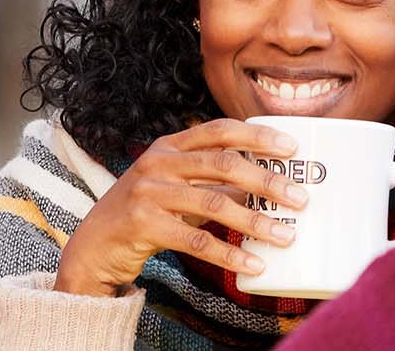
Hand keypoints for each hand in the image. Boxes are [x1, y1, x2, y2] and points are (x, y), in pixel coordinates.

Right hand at [53, 119, 307, 297]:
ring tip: (286, 236)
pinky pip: (196, 240)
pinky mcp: (142, 224)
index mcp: (169, 146)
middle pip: (222, 164)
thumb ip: (212, 182)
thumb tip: (266, 187)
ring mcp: (148, 192)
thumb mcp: (177, 189)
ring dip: (255, 222)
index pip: (219, 130)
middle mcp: (157, 163)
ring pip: (214, 204)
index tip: (291, 148)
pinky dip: (229, 253)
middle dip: (266, 181)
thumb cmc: (144, 213)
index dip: (257, 136)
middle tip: (300, 199)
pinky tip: (253, 263)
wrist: (94, 244)